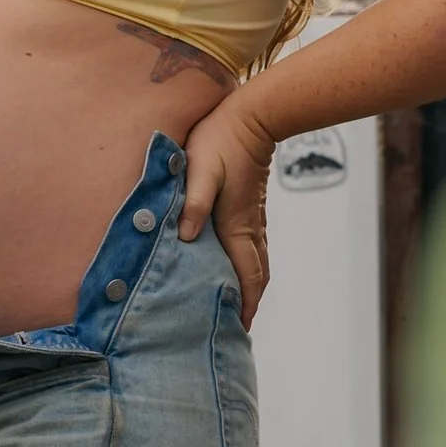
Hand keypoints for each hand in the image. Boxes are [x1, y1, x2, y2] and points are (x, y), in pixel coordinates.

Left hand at [178, 93, 276, 324]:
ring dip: (251, 288)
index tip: (238, 330)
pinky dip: (249, 268)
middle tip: (235, 330)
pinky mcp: (250, 209)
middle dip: (249, 304)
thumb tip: (187, 237)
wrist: (252, 116)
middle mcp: (250, 228)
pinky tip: (235, 271)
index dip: (245, 305)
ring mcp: (254, 220)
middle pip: (257, 277)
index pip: (247, 276)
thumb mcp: (200, 171)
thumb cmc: (220, 140)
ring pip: (257, 263)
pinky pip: (254, 248)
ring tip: (236, 308)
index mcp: (237, 226)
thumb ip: (194, 204)